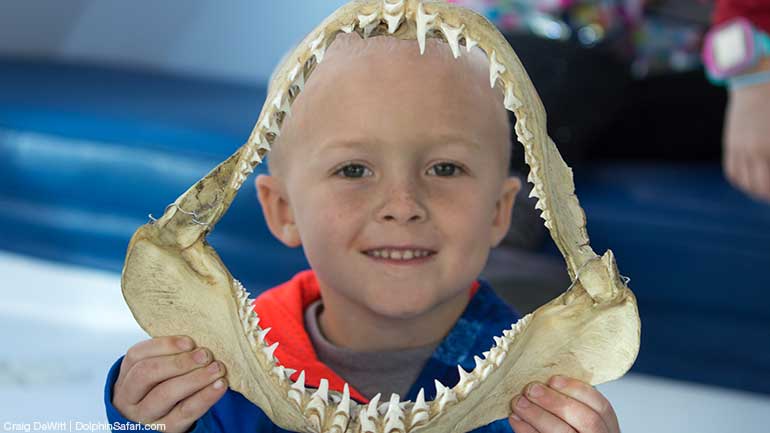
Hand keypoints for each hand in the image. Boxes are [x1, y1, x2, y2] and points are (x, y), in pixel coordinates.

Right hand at [112, 336, 227, 432]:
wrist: (156, 425)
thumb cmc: (160, 390)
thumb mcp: (156, 372)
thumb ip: (169, 356)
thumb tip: (198, 340)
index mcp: (126, 375)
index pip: (137, 355)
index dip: (164, 345)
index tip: (190, 341)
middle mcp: (129, 397)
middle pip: (147, 374)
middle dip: (179, 362)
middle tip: (205, 355)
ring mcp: (145, 416)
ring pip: (165, 394)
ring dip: (194, 378)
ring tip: (217, 369)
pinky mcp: (165, 430)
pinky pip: (185, 412)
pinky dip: (205, 397)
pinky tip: (219, 386)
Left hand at [508, 375, 619, 432]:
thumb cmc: (570, 429)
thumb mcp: (579, 418)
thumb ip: (571, 402)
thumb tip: (545, 382)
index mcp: (607, 428)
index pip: (602, 406)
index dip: (577, 389)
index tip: (553, 379)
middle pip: (586, 420)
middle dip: (556, 401)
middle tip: (531, 389)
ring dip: (537, 415)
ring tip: (519, 402)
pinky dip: (527, 430)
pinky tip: (516, 419)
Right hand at [723, 72, 769, 201]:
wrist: (755, 84)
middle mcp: (754, 150)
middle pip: (759, 187)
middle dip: (766, 194)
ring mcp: (740, 148)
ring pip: (744, 182)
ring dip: (754, 191)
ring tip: (763, 191)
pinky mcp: (731, 145)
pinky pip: (732, 171)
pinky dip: (741, 181)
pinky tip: (750, 181)